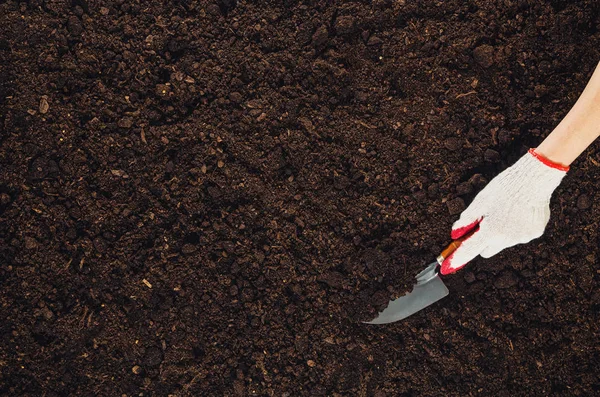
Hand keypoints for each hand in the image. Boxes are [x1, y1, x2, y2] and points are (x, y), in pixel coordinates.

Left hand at [440, 149, 567, 274]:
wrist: (534, 179)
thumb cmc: (504, 188)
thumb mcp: (480, 202)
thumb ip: (467, 220)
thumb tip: (455, 232)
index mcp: (491, 231)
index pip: (470, 250)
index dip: (458, 258)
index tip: (447, 267)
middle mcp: (507, 239)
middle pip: (487, 250)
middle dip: (482, 242)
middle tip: (482, 225)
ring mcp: (523, 237)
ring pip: (504, 242)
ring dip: (501, 233)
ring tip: (506, 211)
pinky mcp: (535, 233)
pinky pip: (520, 235)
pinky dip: (517, 228)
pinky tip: (520, 211)